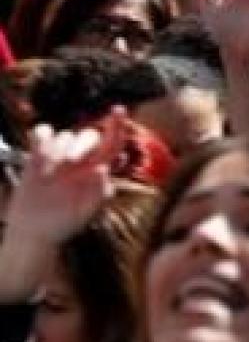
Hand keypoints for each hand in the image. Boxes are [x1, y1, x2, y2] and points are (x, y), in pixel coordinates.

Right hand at [8, 112, 127, 246]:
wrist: (37, 231)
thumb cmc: (67, 221)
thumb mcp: (88, 210)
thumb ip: (100, 191)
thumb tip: (103, 169)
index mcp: (99, 167)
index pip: (113, 142)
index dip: (117, 125)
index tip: (118, 110)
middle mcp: (83, 158)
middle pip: (89, 135)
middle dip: (82, 144)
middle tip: (71, 162)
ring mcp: (59, 156)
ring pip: (65, 135)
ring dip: (60, 148)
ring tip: (51, 171)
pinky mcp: (37, 156)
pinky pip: (43, 133)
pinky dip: (43, 136)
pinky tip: (40, 152)